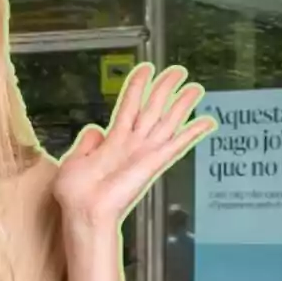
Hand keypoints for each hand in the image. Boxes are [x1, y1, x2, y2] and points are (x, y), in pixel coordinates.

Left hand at [54, 64, 214, 227]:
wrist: (84, 211)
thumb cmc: (75, 193)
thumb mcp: (73, 160)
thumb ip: (86, 143)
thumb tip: (95, 130)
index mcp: (112, 141)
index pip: (129, 106)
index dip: (137, 86)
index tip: (146, 69)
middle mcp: (132, 145)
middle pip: (152, 109)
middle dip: (165, 89)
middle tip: (178, 71)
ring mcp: (144, 153)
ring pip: (167, 121)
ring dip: (182, 104)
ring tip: (195, 87)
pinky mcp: (153, 163)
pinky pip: (176, 144)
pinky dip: (192, 133)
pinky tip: (207, 122)